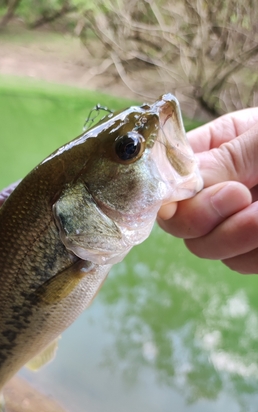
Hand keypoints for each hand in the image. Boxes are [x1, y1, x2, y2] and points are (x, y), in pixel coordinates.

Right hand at [157, 108, 257, 273]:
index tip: (186, 192)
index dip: (164, 188)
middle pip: (176, 219)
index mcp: (215, 148)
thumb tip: (174, 190)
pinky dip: (254, 254)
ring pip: (204, 246)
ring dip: (236, 237)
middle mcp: (216, 186)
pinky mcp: (251, 248)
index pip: (165, 173)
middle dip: (203, 216)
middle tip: (242, 197)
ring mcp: (233, 220)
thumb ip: (224, 159)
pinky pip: (238, 263)